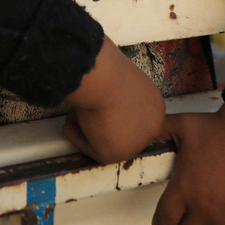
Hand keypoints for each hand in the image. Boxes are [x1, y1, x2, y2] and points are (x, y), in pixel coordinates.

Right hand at [62, 38, 164, 163]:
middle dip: (100, 126)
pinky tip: (70, 124)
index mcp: (155, 105)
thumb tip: (101, 96)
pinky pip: (92, 150)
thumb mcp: (118, 78)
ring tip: (73, 117)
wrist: (103, 78)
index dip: (111, 112)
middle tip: (80, 115)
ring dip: (87, 131)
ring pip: (107, 141)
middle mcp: (152, 126)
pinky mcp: (116, 153)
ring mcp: (136, 142)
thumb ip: (116, 93)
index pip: (134, 115)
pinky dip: (77, 137)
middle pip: (123, 131)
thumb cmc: (107, 70)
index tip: (96, 105)